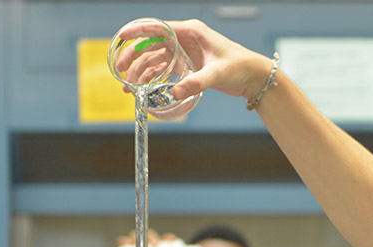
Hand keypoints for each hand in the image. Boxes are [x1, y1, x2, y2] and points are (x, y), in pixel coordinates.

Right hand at [116, 229, 176, 246]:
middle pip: (149, 235)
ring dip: (138, 237)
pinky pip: (122, 241)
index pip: (163, 239)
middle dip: (153, 238)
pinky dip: (124, 241)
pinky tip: (126, 243)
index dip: (168, 238)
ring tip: (139, 244)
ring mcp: (133, 244)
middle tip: (155, 246)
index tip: (171, 241)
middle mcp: (145, 243)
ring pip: (135, 235)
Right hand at [117, 19, 274, 102]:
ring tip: (127, 86)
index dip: (138, 31)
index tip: (121, 36)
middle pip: (151, 44)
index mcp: (191, 31)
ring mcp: (185, 52)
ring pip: (154, 59)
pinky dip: (152, 78)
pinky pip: (163, 70)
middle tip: (119, 69)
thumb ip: (197, 83)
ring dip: (140, 71)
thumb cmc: (239, 67)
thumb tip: (176, 92)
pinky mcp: (187, 65)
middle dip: (133, 57)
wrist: (253, 77)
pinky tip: (141, 89)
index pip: (158, 27)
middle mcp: (185, 39)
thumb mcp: (217, 74)